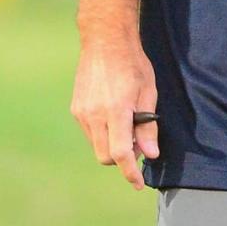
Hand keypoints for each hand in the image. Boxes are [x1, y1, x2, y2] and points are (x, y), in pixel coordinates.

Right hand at [70, 39, 158, 189]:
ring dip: (111, 144)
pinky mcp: (76, 109)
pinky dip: (102, 132)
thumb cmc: (133, 63)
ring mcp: (82, 113)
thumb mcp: (149, 92)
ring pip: (96, 146)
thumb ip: (148, 125)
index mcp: (116, 111)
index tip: (138, 184)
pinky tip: (114, 114)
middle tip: (138, 142)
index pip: (121, 153)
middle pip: (105, 156)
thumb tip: (149, 155)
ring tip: (127, 123)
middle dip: (122, 158)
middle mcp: (94, 115)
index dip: (130, 173)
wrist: (105, 41)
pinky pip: (89, 132)